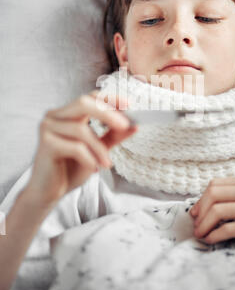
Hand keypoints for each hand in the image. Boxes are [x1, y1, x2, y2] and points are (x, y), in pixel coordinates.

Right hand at [27, 90, 137, 204]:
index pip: (90, 97)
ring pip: (81, 129)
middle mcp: (55, 116)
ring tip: (107, 163)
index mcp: (68, 114)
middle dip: (107, 113)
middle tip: (125, 125)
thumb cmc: (71, 168)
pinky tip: (93, 168)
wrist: (49, 192)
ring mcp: (48, 128)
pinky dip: (89, 158)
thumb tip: (134, 125)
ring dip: (99, 148)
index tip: (129, 105)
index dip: (110, 99)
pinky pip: (75, 147)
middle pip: (83, 103)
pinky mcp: (46, 144)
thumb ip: (113, 136)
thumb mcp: (98, 150)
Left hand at [190, 175, 234, 252]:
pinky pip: (228, 229)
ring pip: (217, 211)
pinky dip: (214, 235)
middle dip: (199, 211)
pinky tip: (210, 240)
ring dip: (203, 225)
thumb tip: (211, 203)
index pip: (215, 184)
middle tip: (194, 223)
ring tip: (199, 234)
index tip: (195, 211)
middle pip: (213, 195)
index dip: (201, 198)